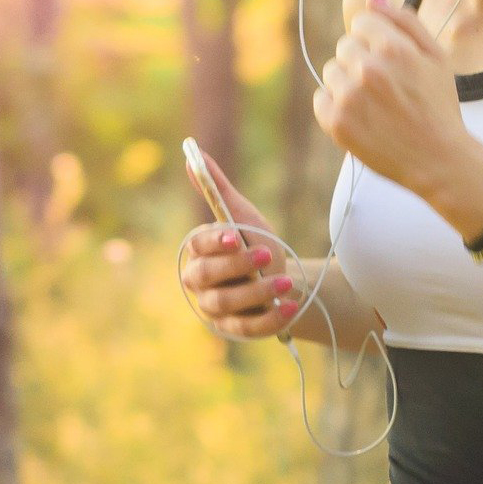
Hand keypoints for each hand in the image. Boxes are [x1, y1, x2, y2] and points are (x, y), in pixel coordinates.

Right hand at [181, 148, 301, 338]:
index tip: (235, 235)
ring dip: (257, 293)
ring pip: (227, 303)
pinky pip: (247, 328)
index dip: (214, 242)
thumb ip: (217, 190)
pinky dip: (269, 319)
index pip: (198, 247)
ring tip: (285, 282)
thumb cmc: (257, 244)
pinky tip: (290, 306)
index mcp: (199, 253)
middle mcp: (200, 283)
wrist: (284, 280)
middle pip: (206, 276)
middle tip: (267, 255)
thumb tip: (192, 153)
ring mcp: (216, 309)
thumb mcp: (244, 216)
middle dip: (237, 266)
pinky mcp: (235, 330)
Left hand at [313, 0, 468, 197]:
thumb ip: (405, 22)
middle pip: (344, 46)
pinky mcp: (336, 123)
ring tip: (375, 104)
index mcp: (394, 48)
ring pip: (331, 71)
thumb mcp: (436, 57)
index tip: (390, 61)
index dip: (376, 40)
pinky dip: (335, 106)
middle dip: (361, 61)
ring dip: (347, 83)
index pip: (361, 23)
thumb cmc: (439, 106)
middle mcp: (368, 69)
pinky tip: (361, 117)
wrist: (438, 160)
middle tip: (385, 87)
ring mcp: (349, 97)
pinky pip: (321, 99)